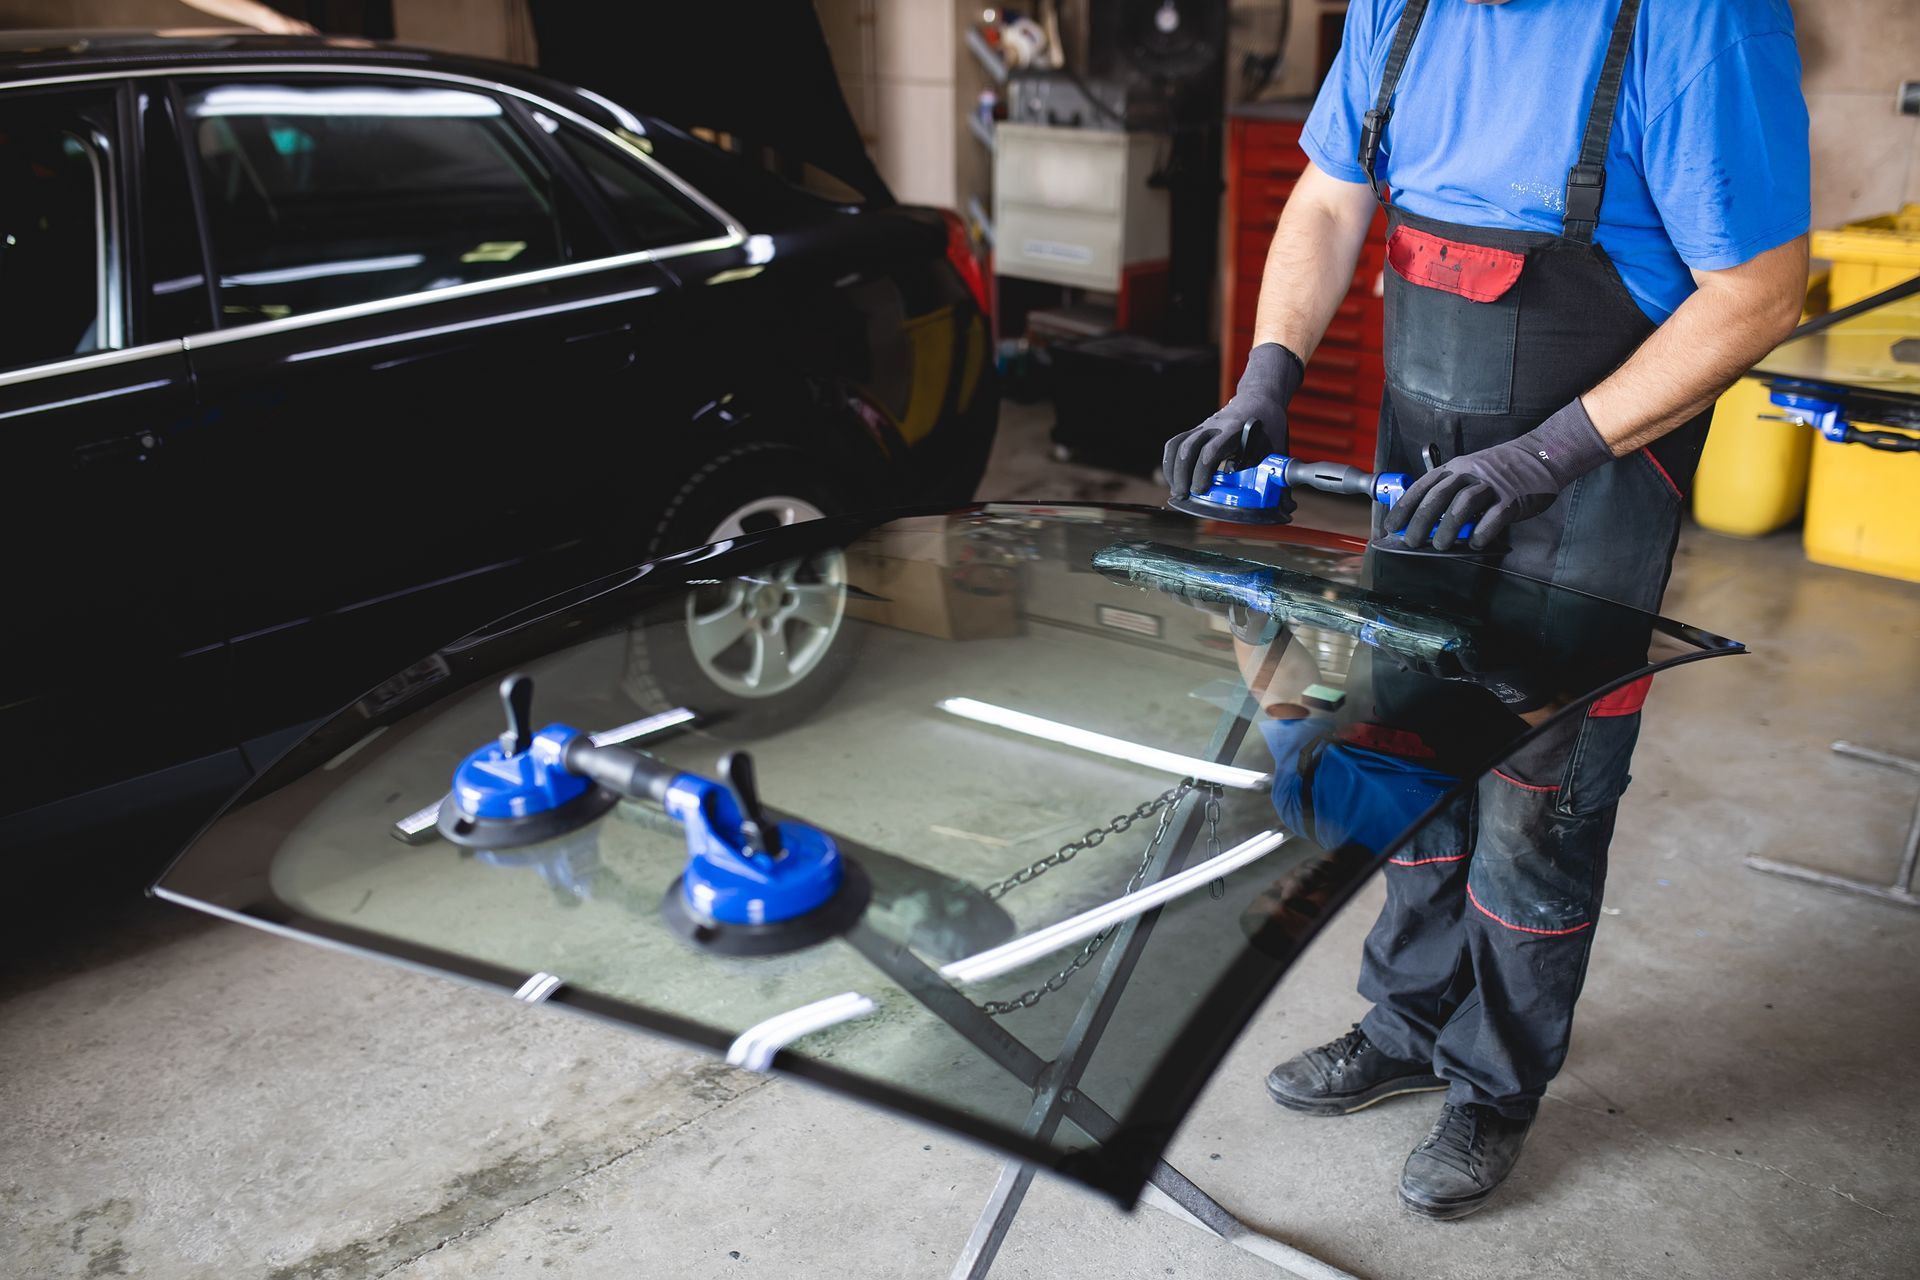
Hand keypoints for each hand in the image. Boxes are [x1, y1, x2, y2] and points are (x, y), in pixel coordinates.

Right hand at [1164, 343, 1303, 495]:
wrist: (1260, 398)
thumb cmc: (1269, 425)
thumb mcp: (1277, 448)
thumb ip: (1278, 477)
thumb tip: (1286, 506)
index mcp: (1235, 430)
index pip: (1211, 449)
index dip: (1203, 471)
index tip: (1202, 489)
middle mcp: (1214, 427)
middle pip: (1188, 448)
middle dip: (1183, 475)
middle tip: (1185, 496)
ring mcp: (1202, 427)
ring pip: (1177, 445)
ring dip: (1173, 470)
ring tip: (1177, 491)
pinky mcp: (1196, 431)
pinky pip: (1175, 443)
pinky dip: (1170, 461)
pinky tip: (1174, 478)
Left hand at [1385, 398, 1615, 549]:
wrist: (1541, 455)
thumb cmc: (1501, 468)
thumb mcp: (1469, 471)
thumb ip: (1448, 491)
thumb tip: (1423, 520)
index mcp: (1454, 468)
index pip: (1422, 488)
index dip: (1404, 508)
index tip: (1390, 527)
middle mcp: (1470, 474)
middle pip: (1438, 497)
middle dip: (1420, 522)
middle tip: (1411, 542)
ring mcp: (1492, 485)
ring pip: (1462, 506)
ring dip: (1448, 529)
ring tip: (1440, 546)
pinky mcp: (1512, 499)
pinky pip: (1493, 517)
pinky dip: (1481, 532)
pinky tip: (1474, 544)